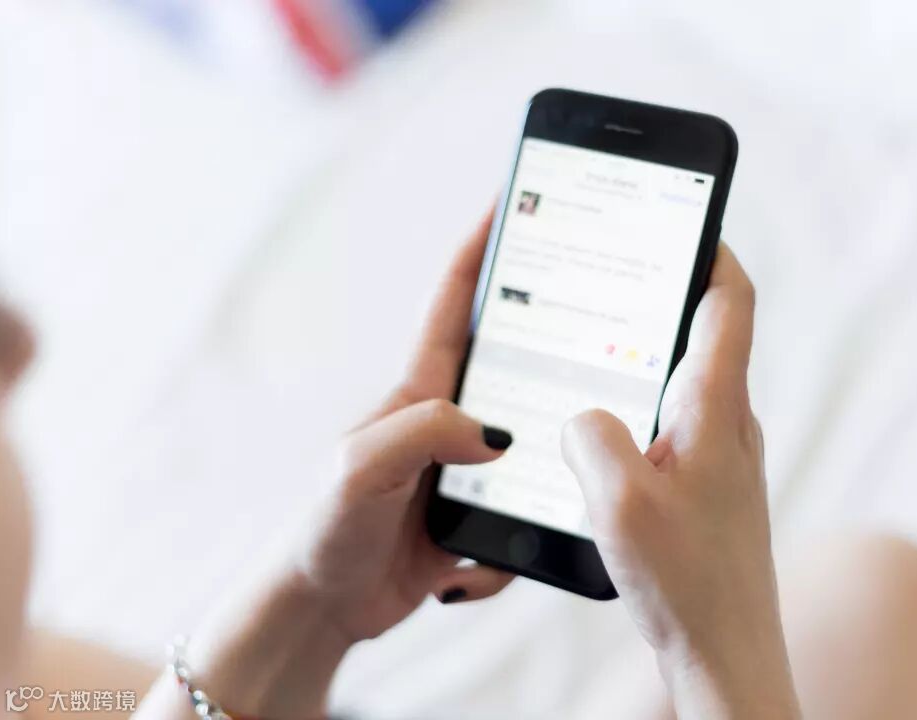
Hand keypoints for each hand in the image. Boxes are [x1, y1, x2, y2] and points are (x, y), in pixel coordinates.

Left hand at [151, 214, 513, 719]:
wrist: (320, 608)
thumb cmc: (323, 528)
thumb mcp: (360, 467)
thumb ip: (424, 432)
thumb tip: (497, 433)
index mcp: (419, 394)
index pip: (454, 305)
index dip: (480, 249)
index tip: (510, 203)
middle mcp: (447, 424)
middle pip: (513, 368)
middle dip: (551, 353)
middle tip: (595, 343)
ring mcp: (464, 472)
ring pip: (532, 453)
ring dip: (544, 478)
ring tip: (532, 507)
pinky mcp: (476, 521)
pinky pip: (521, 524)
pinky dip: (508, 553)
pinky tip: (464, 575)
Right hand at [561, 245, 799, 719]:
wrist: (727, 655)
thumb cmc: (686, 584)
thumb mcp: (620, 503)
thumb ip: (593, 437)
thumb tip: (582, 413)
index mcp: (716, 410)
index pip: (730, 301)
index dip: (710, 248)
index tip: (681, 216)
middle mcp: (730, 424)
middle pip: (704, 334)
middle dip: (663, 295)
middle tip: (615, 271)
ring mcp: (723, 457)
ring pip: (683, 382)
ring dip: (646, 357)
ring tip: (593, 348)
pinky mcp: (709, 487)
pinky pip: (673, 426)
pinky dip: (641, 410)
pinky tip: (602, 436)